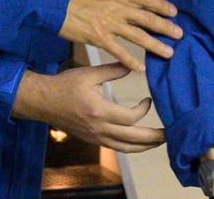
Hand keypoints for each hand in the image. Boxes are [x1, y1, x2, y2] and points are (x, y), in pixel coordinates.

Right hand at [12, 63, 164, 151]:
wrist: (43, 101)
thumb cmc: (66, 85)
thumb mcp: (90, 73)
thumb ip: (114, 70)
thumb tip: (136, 66)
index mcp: (99, 111)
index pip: (130, 118)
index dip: (143, 109)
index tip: (148, 99)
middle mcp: (98, 128)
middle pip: (132, 139)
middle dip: (153, 138)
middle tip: (170, 134)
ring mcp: (95, 137)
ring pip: (124, 148)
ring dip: (145, 146)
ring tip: (160, 142)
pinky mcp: (92, 139)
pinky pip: (115, 147)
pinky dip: (131, 147)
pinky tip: (141, 143)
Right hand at [61, 0, 182, 71]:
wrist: (53, 2)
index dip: (162, 6)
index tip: (174, 12)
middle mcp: (118, 8)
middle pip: (148, 18)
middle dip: (166, 27)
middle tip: (180, 34)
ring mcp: (110, 24)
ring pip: (139, 36)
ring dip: (155, 45)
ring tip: (169, 53)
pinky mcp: (99, 38)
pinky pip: (119, 51)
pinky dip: (131, 60)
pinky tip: (142, 67)